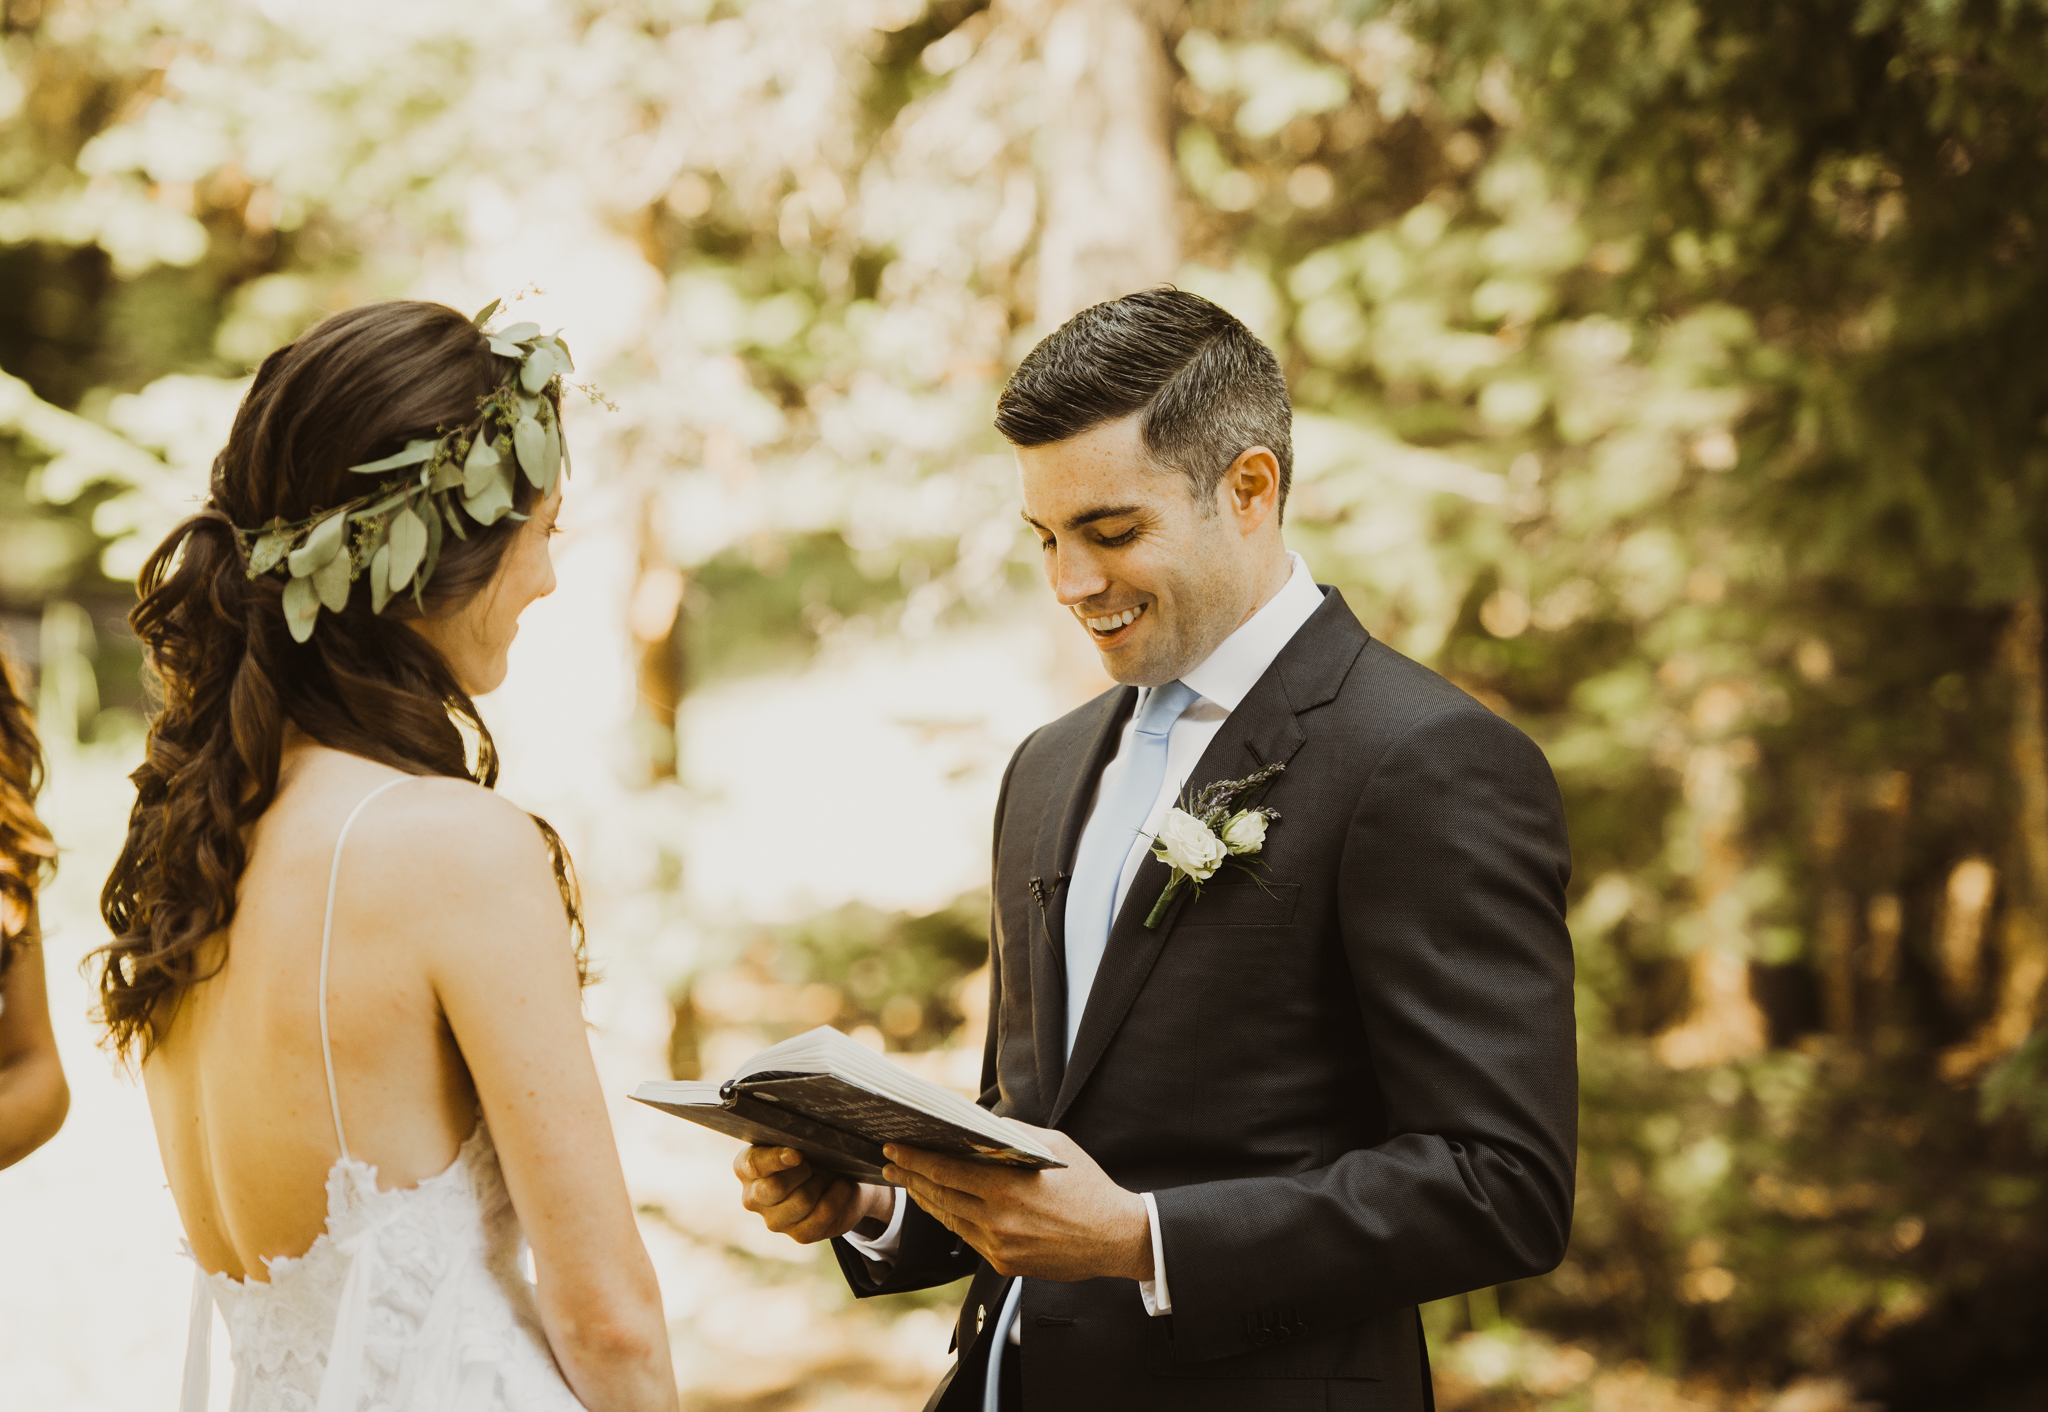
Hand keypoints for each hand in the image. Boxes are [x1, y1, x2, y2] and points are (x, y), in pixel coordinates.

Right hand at [734, 1146, 893, 1243]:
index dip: (776, 1159)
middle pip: (775, 1187)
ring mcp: (774, 1221)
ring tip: (828, 1174)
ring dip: (822, 1182)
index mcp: (746, 1168)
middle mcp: (753, 1198)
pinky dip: (838, 1196)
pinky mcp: (799, 1235)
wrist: (841, 1176)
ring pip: (802, 1200)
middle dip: (804, 1170)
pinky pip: (823, 1213)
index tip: (797, 1154)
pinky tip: (842, 1186)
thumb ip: (791, 1139)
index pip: (753, 1165)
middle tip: (816, 1162)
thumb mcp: (799, 1140)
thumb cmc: (813, 1152)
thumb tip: (797, 1149)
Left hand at [882, 1124, 1151, 1282]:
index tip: (892, 1147)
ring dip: (926, 1199)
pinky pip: (968, 1238)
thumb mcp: (1054, 1146)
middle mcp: (996, 1221)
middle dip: (911, 1177)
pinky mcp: (1005, 1265)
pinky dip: (952, 1218)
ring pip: (950, 1220)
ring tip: (909, 1182)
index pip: (945, 1170)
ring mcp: (999, 1247)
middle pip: (939, 1196)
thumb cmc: (1087, 1185)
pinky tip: (942, 1205)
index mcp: (1006, 1188)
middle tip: (890, 1163)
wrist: (1115, 1238)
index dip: (914, 1158)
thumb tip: (979, 1123)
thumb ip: (1013, 1134)